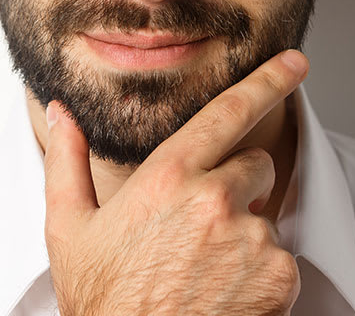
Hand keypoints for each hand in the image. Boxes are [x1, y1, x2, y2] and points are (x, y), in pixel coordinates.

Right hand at [43, 49, 308, 315]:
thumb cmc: (103, 301)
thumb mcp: (70, 228)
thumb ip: (67, 161)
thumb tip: (61, 113)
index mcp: (169, 178)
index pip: (228, 112)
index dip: (266, 81)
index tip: (294, 62)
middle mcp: (216, 199)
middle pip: (256, 165)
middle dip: (237, 185)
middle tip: (200, 229)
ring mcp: (251, 239)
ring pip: (265, 217)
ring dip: (245, 236)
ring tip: (203, 272)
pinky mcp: (279, 277)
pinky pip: (281, 259)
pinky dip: (262, 275)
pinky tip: (223, 295)